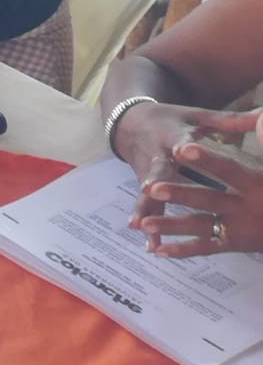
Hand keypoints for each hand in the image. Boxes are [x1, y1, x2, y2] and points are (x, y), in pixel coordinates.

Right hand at [112, 102, 258, 230]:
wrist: (132, 123)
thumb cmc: (175, 121)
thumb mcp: (200, 116)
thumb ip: (232, 121)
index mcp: (173, 136)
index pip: (178, 140)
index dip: (182, 146)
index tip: (183, 150)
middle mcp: (157, 156)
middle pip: (157, 170)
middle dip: (155, 181)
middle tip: (150, 189)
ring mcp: (148, 175)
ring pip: (147, 195)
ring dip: (146, 211)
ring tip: (141, 228)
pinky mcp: (146, 189)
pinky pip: (148, 209)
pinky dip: (151, 229)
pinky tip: (153, 248)